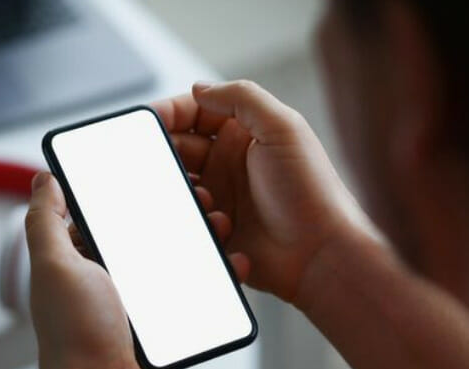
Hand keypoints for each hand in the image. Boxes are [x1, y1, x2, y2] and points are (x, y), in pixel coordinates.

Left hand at [25, 172, 249, 368]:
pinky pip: (192, 285)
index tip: (158, 173)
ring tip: (220, 224)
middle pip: (146, 229)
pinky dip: (214, 272)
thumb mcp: (54, 268)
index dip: (131, 190)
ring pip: (175, 254)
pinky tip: (230, 261)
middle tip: (200, 197)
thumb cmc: (75, 335)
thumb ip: (45, 222)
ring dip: (202, 235)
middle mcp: (108, 273)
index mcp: (80, 257)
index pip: (105, 212)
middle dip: (175, 210)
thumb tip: (45, 179)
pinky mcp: (163, 314)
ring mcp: (138, 295)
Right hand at [153, 80, 375, 300]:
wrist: (321, 254)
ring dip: (185, 192)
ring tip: (207, 202)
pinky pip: (188, 218)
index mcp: (243, 132)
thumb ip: (241, 97)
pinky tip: (224, 226)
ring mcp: (222, 195)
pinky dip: (198, 220)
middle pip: (179, 147)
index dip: (170, 112)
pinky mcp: (218, 227)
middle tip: (165, 167)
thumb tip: (199, 88)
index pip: (195, 112)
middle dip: (169, 155)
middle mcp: (229, 161)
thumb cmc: (310, 190)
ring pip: (179, 185)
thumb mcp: (283, 128)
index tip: (147, 121)